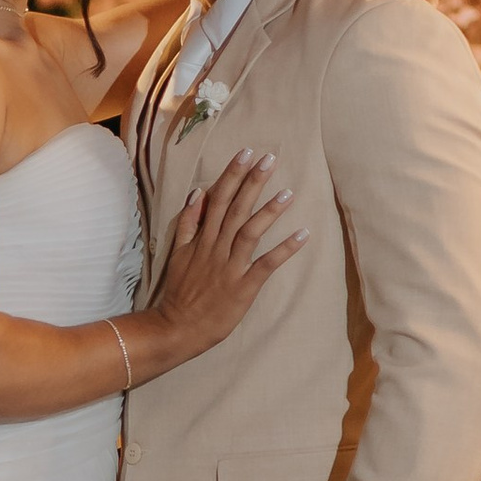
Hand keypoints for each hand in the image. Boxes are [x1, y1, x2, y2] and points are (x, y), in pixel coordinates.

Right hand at [145, 151, 302, 367]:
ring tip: (288, 192)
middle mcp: (215, 248)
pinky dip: (284, 250)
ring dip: (269, 211)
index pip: (218, 199)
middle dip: (252, 182)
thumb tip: (198, 193)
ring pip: (249, 232)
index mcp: (201, 239)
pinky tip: (302, 235)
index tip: (246, 153)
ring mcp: (229, 267)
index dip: (232, 175)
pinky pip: (266, 265)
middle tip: (269, 159)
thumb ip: (188, 223)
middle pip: (235, 209)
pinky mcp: (243, 287)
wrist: (177, 326)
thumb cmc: (179, 292)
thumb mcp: (177, 253)